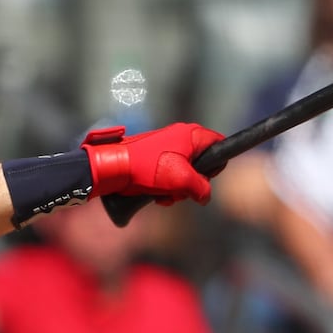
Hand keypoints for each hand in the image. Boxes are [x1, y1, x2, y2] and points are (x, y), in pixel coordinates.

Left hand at [82, 123, 223, 204]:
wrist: (114, 168)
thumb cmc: (149, 168)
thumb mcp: (181, 180)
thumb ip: (201, 188)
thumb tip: (205, 197)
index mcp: (192, 135)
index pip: (218, 144)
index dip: (217, 163)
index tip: (206, 177)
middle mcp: (181, 137)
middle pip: (201, 163)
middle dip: (192, 183)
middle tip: (181, 191)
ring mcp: (167, 147)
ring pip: (184, 172)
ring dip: (176, 189)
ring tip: (164, 195)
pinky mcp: (154, 158)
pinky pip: (168, 174)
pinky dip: (164, 187)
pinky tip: (155, 196)